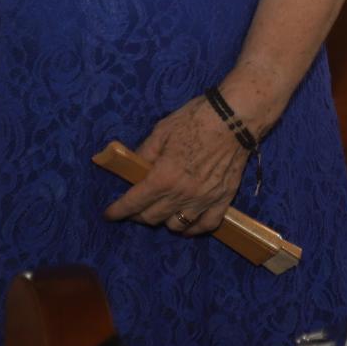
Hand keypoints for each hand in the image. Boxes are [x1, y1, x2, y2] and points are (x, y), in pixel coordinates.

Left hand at [104, 97, 250, 234]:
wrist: (237, 117)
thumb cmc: (197, 119)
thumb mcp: (162, 130)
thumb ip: (145, 153)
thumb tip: (135, 168)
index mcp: (163, 177)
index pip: (133, 203)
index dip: (117, 211)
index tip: (110, 214)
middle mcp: (181, 194)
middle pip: (152, 218)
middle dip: (138, 214)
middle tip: (137, 206)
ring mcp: (204, 200)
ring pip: (176, 225)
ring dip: (164, 221)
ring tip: (163, 211)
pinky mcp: (223, 199)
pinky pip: (206, 225)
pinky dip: (193, 229)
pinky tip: (187, 223)